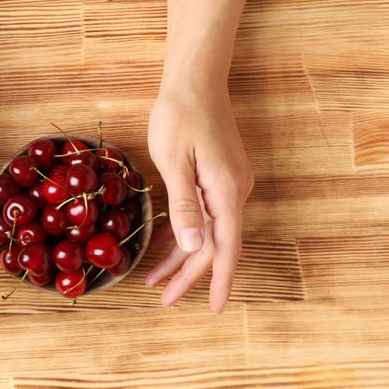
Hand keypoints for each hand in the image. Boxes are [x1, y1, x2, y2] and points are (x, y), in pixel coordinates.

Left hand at [146, 80, 253, 312]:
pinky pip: (202, 214)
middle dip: (190, 275)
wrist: (195, 80)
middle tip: (164, 300)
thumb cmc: (180, 115)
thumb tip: (191, 248)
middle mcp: (233, 192)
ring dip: (182, 257)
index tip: (216, 308)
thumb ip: (184, 205)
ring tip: (156, 280)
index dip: (221, 281)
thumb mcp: (174, 160)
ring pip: (206, 232)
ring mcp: (227, 184)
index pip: (226, 248)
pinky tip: (165, 244)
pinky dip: (183, 232)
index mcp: (225, 192)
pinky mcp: (217, 176)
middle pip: (214, 245)